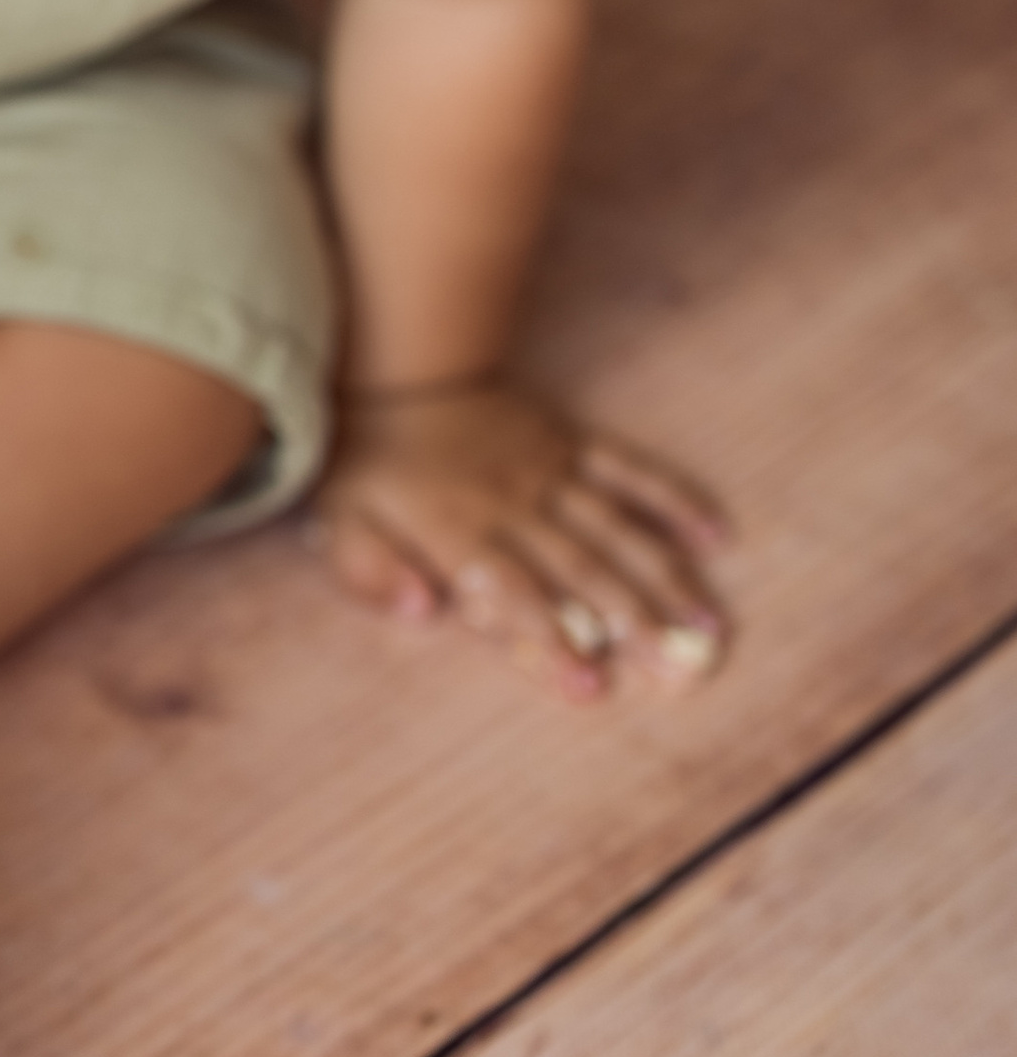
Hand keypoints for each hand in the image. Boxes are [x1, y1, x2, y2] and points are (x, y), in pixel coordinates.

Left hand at [311, 376, 727, 699]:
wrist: (393, 370)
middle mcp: (510, 502)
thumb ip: (371, 570)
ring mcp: (546, 469)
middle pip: (578, 567)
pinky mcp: (569, 441)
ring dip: (664, 576)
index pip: (510, 592)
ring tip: (709, 627)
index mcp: (455, 528)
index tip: (592, 686)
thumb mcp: (340, 520)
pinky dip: (674, 499)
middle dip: (628, 621)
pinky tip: (716, 535)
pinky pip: (629, 469)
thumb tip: (421, 610)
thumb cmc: (367, 463)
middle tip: (679, 673)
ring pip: (615, 528)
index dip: (549, 639)